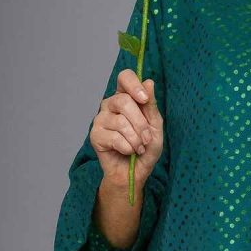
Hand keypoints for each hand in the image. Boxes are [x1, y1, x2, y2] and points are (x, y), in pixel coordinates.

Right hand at [90, 68, 163, 189]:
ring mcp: (100, 119)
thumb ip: (151, 106)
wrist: (135, 172)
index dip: (134, 85)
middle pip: (123, 101)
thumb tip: (149, 82)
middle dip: (141, 123)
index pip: (124, 77)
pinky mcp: (95, 135)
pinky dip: (127, 147)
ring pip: (120, 121)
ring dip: (136, 138)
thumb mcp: (155, 126)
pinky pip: (114, 137)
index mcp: (126, 97)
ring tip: (139, 147)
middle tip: (147, 138)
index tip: (144, 99)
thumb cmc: (145, 148)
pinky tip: (128, 152)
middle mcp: (110, 105)